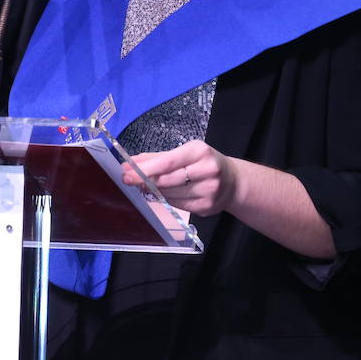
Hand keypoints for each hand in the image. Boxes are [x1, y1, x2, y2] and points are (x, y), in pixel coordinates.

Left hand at [122, 139, 237, 215]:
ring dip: (153, 191)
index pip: (168, 162)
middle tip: (129, 180)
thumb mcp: (185, 153)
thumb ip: (156, 158)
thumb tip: (129, 163)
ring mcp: (209, 191)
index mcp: (200, 152)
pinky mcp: (207, 207)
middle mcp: (208, 170)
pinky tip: (162, 194)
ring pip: (170, 194)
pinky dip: (166, 199)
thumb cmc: (203, 163)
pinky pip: (177, 205)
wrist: (234, 182)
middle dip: (145, 181)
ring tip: (145, 186)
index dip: (145, 169)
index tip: (126, 172)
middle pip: (167, 180)